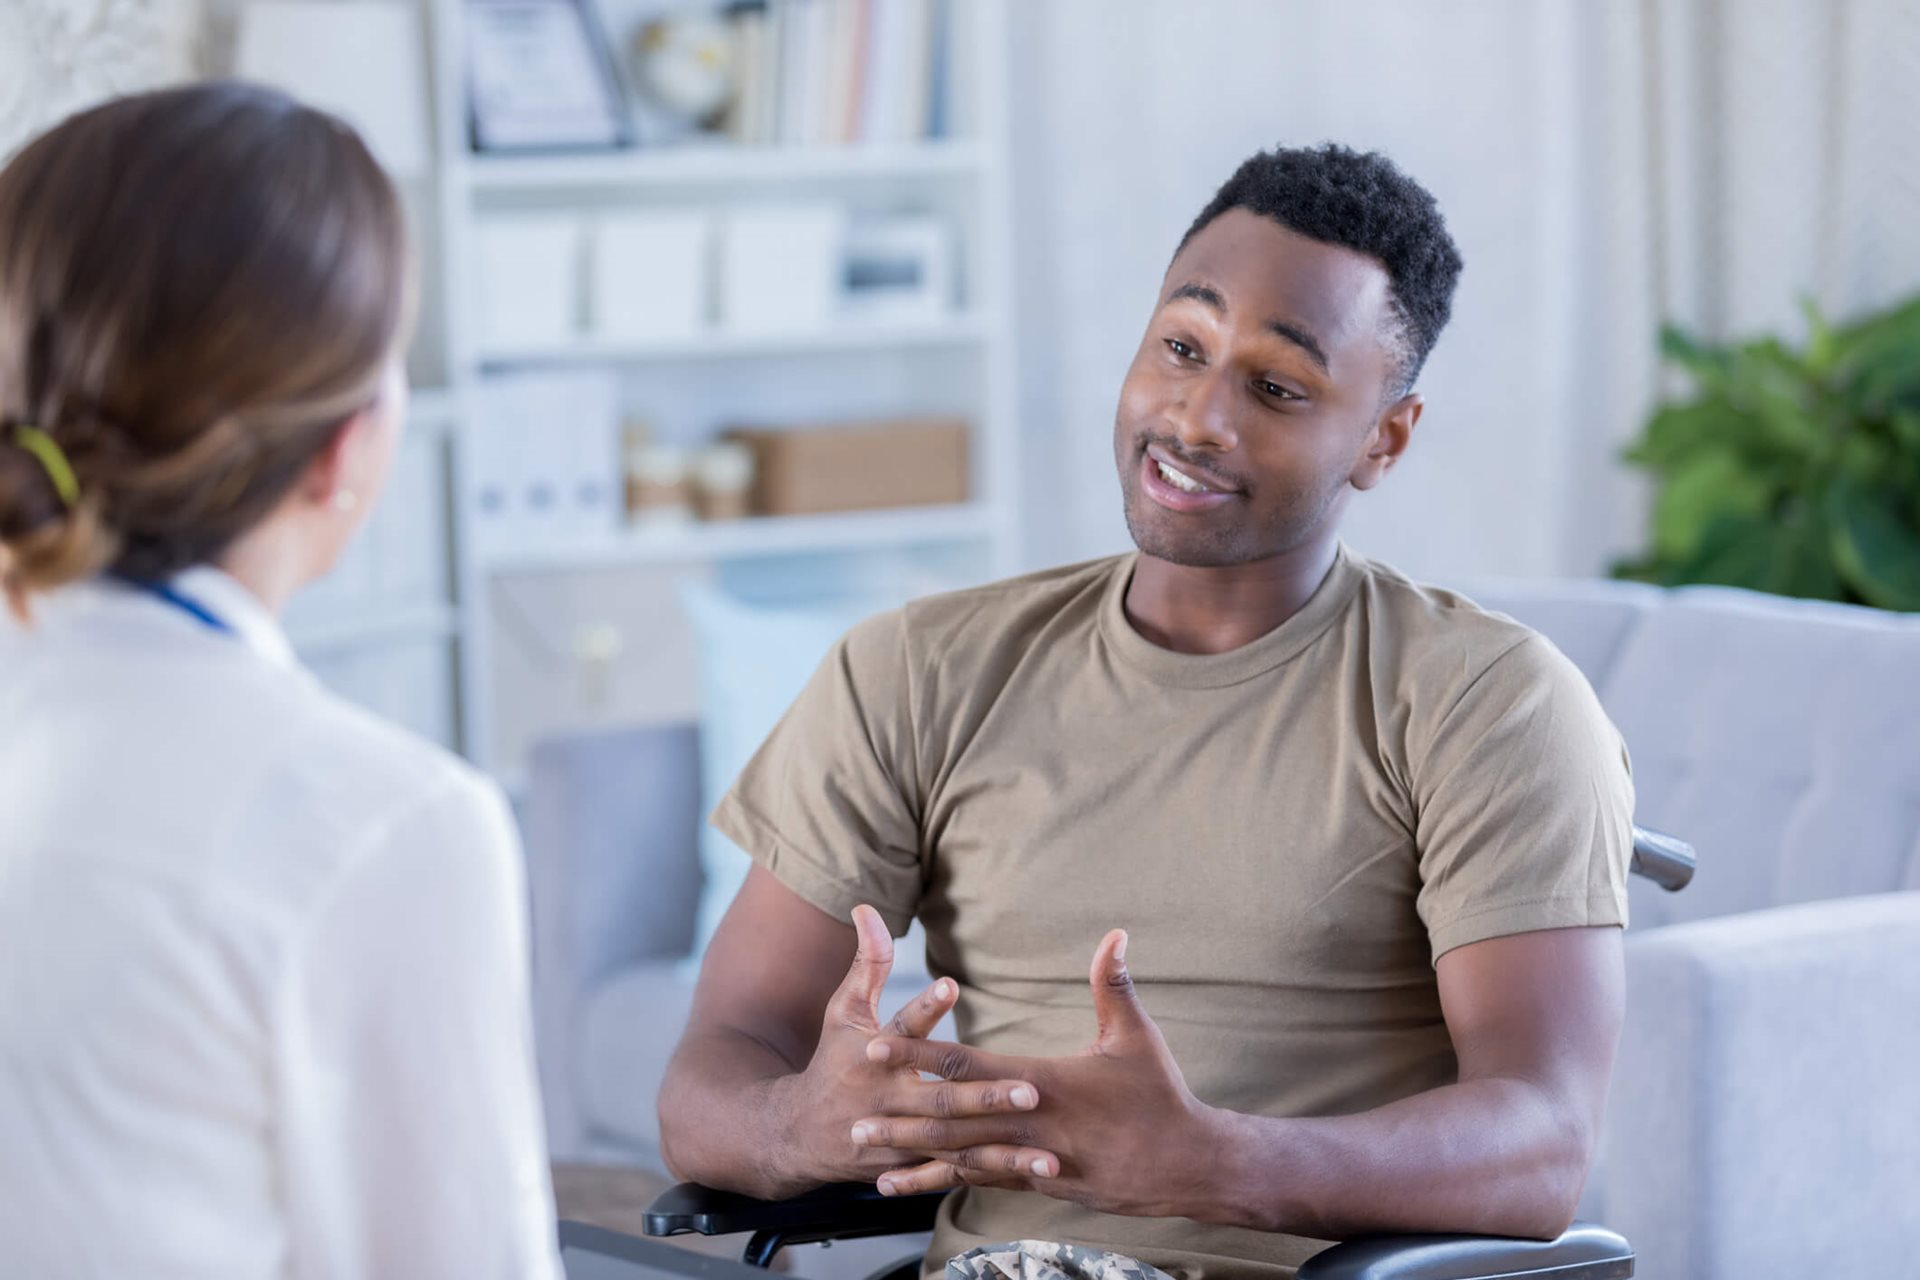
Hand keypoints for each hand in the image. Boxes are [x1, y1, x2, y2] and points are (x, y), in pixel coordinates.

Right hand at [770, 905, 1057, 1191]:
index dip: (924, 1007)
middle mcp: (889, 1099)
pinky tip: (1038, 1174)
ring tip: (1048, 1152)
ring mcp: (901, 1139)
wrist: (797, 1135)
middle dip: (984, 1097)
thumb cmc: (833, 1061)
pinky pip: (958, 1171)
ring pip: (956, 1144)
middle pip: (939, 1098)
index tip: (950, 985)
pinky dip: (995, 1172)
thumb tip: (867, 907)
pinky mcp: (913, 1165)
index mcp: (875, 1055)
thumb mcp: (844, 1010)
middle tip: (1030, 1090)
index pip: (902, 1029)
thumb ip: (868, 963)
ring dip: (1002, 1149)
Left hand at [853, 929, 1221, 1218]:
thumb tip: (1116, 933)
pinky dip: (946, 1182)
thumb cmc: (1161, 1096)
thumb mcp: (1139, 1037)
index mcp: (1042, 1085)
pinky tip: (916, 1185)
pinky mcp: (1041, 1185)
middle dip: (899, 1119)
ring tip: (868, 1159)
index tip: (877, 1045)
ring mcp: (1032, 1161)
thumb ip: (1114, 984)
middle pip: (950, 1122)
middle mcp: (1029, 1127)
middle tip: (850, 1119)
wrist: (1187, 1166)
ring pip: (960, 1160)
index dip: (919, 1054)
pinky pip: (983, 1182)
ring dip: (913, 1158)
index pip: (967, 1066)